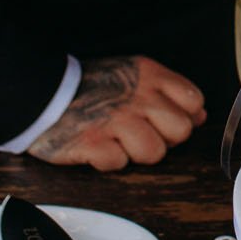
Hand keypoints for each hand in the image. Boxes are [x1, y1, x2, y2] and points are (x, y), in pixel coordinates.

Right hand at [28, 55, 205, 170]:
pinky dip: (107, 160)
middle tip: (138, 132)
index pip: (193, 101)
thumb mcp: (132, 75)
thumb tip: (200, 115)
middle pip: (180, 132)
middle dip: (163, 138)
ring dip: (135, 152)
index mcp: (149, 75)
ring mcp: (116, 121)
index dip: (183, 116)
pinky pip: (119, 164)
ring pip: (154, 153)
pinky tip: (96, 145)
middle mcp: (137, 96)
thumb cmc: (89, 86)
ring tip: (116, 139)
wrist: (41, 92)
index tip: (164, 120)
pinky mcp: (94, 144)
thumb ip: (168, 92)